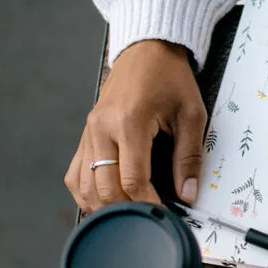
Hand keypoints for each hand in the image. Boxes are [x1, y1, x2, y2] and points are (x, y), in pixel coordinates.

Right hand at [65, 40, 205, 211]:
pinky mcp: (85, 133)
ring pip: (84, 184)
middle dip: (126, 207)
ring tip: (129, 213)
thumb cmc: (171, 78)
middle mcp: (102, 128)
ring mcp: (89, 131)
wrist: (147, 50)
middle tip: (147, 218)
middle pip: (104, 186)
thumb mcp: (192, 113)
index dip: (147, 202)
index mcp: (129, 121)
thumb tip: (188, 192)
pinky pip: (75, 172)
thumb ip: (189, 156)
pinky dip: (86, 192)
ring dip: (104, 205)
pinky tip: (105, 200)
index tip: (162, 214)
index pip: (131, 178)